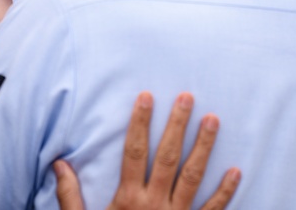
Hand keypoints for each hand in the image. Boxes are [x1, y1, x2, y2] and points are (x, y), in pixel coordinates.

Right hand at [55, 92, 240, 209]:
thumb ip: (70, 195)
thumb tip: (59, 163)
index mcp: (128, 200)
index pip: (134, 152)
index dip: (140, 123)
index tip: (147, 97)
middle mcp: (154, 205)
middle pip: (167, 157)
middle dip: (177, 125)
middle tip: (188, 97)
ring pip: (193, 177)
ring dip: (204, 147)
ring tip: (214, 120)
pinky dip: (226, 191)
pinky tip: (236, 171)